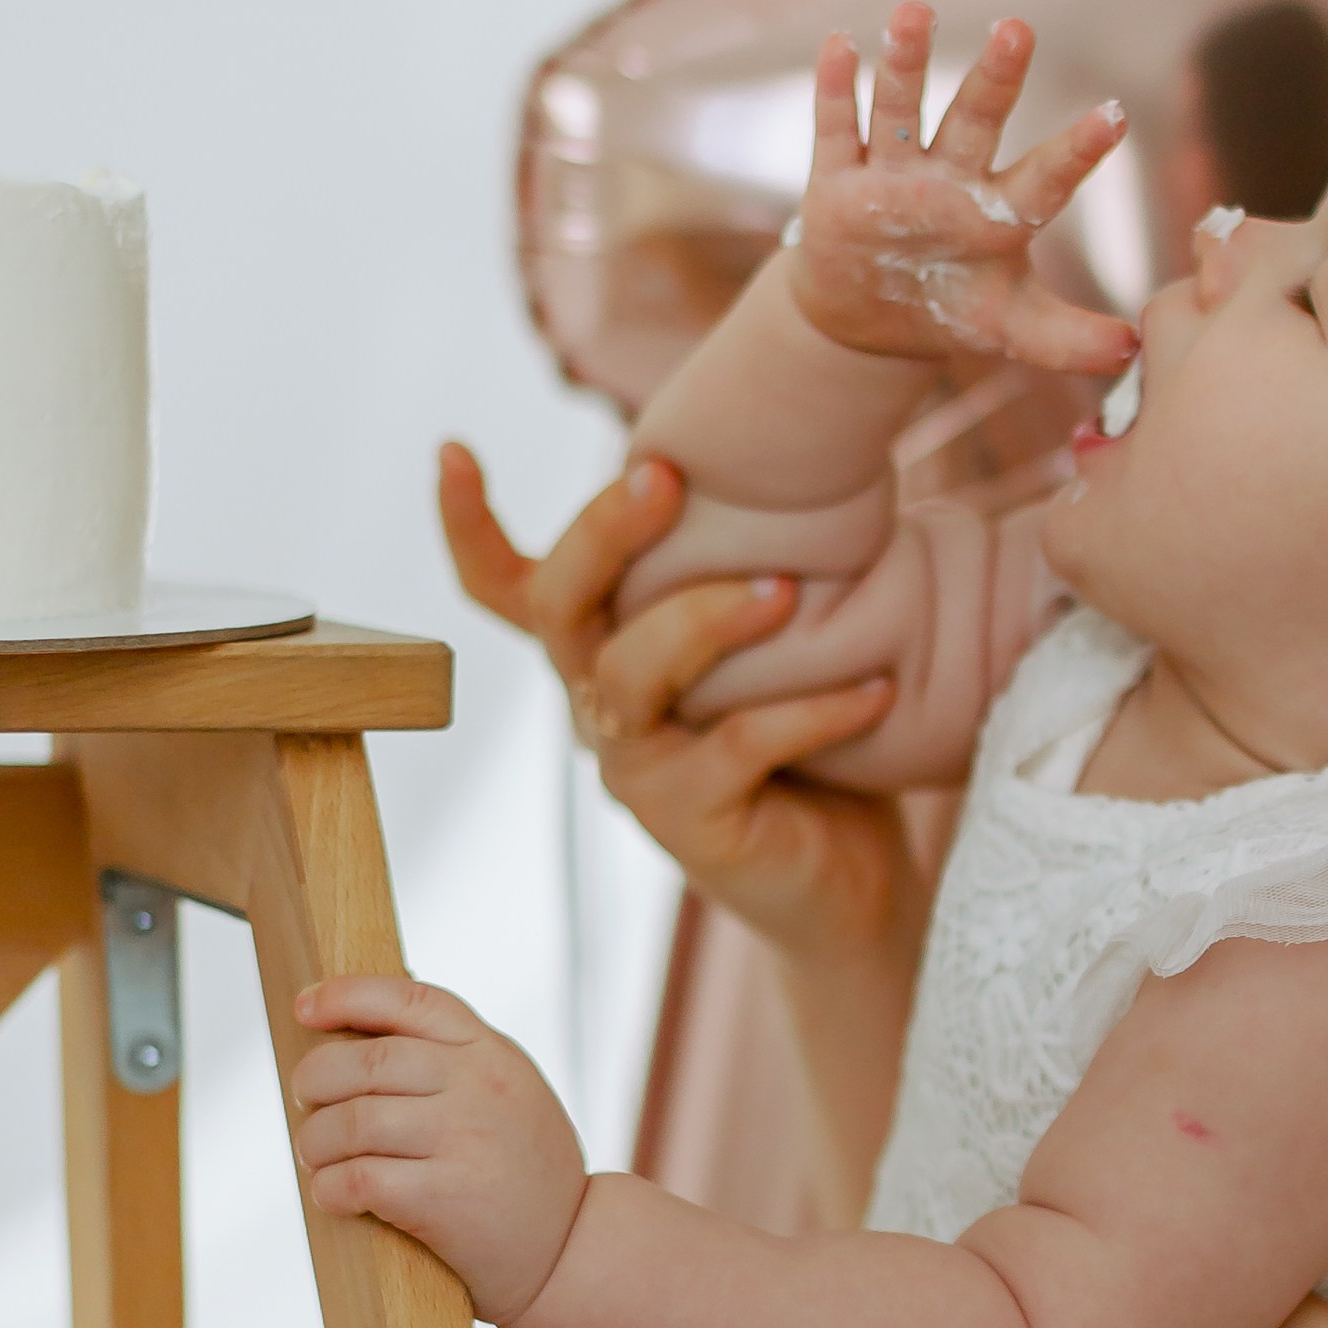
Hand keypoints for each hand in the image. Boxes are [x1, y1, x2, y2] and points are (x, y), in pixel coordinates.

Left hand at [290, 977, 585, 1326]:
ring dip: (315, 1141)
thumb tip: (355, 1037)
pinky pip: (358, 1179)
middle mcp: (480, 1086)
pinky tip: (333, 1194)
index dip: (347, 995)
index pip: (410, 1000)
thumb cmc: (525, 1171)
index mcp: (491, 1051)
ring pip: (352, 1121)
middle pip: (366, 1061)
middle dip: (315, 1080)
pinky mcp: (445, 1197)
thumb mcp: (510, 1091)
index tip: (304, 1008)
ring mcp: (464, 1139)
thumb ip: (454, 1061)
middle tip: (308, 1103)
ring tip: (317, 1156)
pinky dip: (329, 1188)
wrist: (572, 1249)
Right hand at [440, 441, 916, 963]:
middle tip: (665, 476)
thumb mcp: (769, 641)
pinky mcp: (690, 822)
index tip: (452, 449)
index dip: (467, 527)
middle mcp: (601, 705)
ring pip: (634, 676)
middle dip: (602, 534)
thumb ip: (750, 563)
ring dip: (708, 620)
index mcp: (606, 650)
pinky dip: (811, 711)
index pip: (506, 589)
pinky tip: (875, 688)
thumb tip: (798, 451)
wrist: (847, 879)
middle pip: (561, 608)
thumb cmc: (810, 740)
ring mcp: (637, 768)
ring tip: (787, 593)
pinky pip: (737, 747)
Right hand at [790, 0, 1137, 378]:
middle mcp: (950, 177)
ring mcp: (893, 173)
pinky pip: (837, 129)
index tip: (1113, 116)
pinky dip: (837, 90)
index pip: (1046, 177)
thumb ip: (1070, 339)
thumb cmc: (952, 306)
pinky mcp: (837, 181)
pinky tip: (840, 45)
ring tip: (915, 13)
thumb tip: (1134, 351)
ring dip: (905, 63)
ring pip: (902, 109)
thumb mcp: (1011, 330)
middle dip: (995, 77)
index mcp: (999, 210)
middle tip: (1017, 29)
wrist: (868, 317)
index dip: (1077, 151)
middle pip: (975, 119)